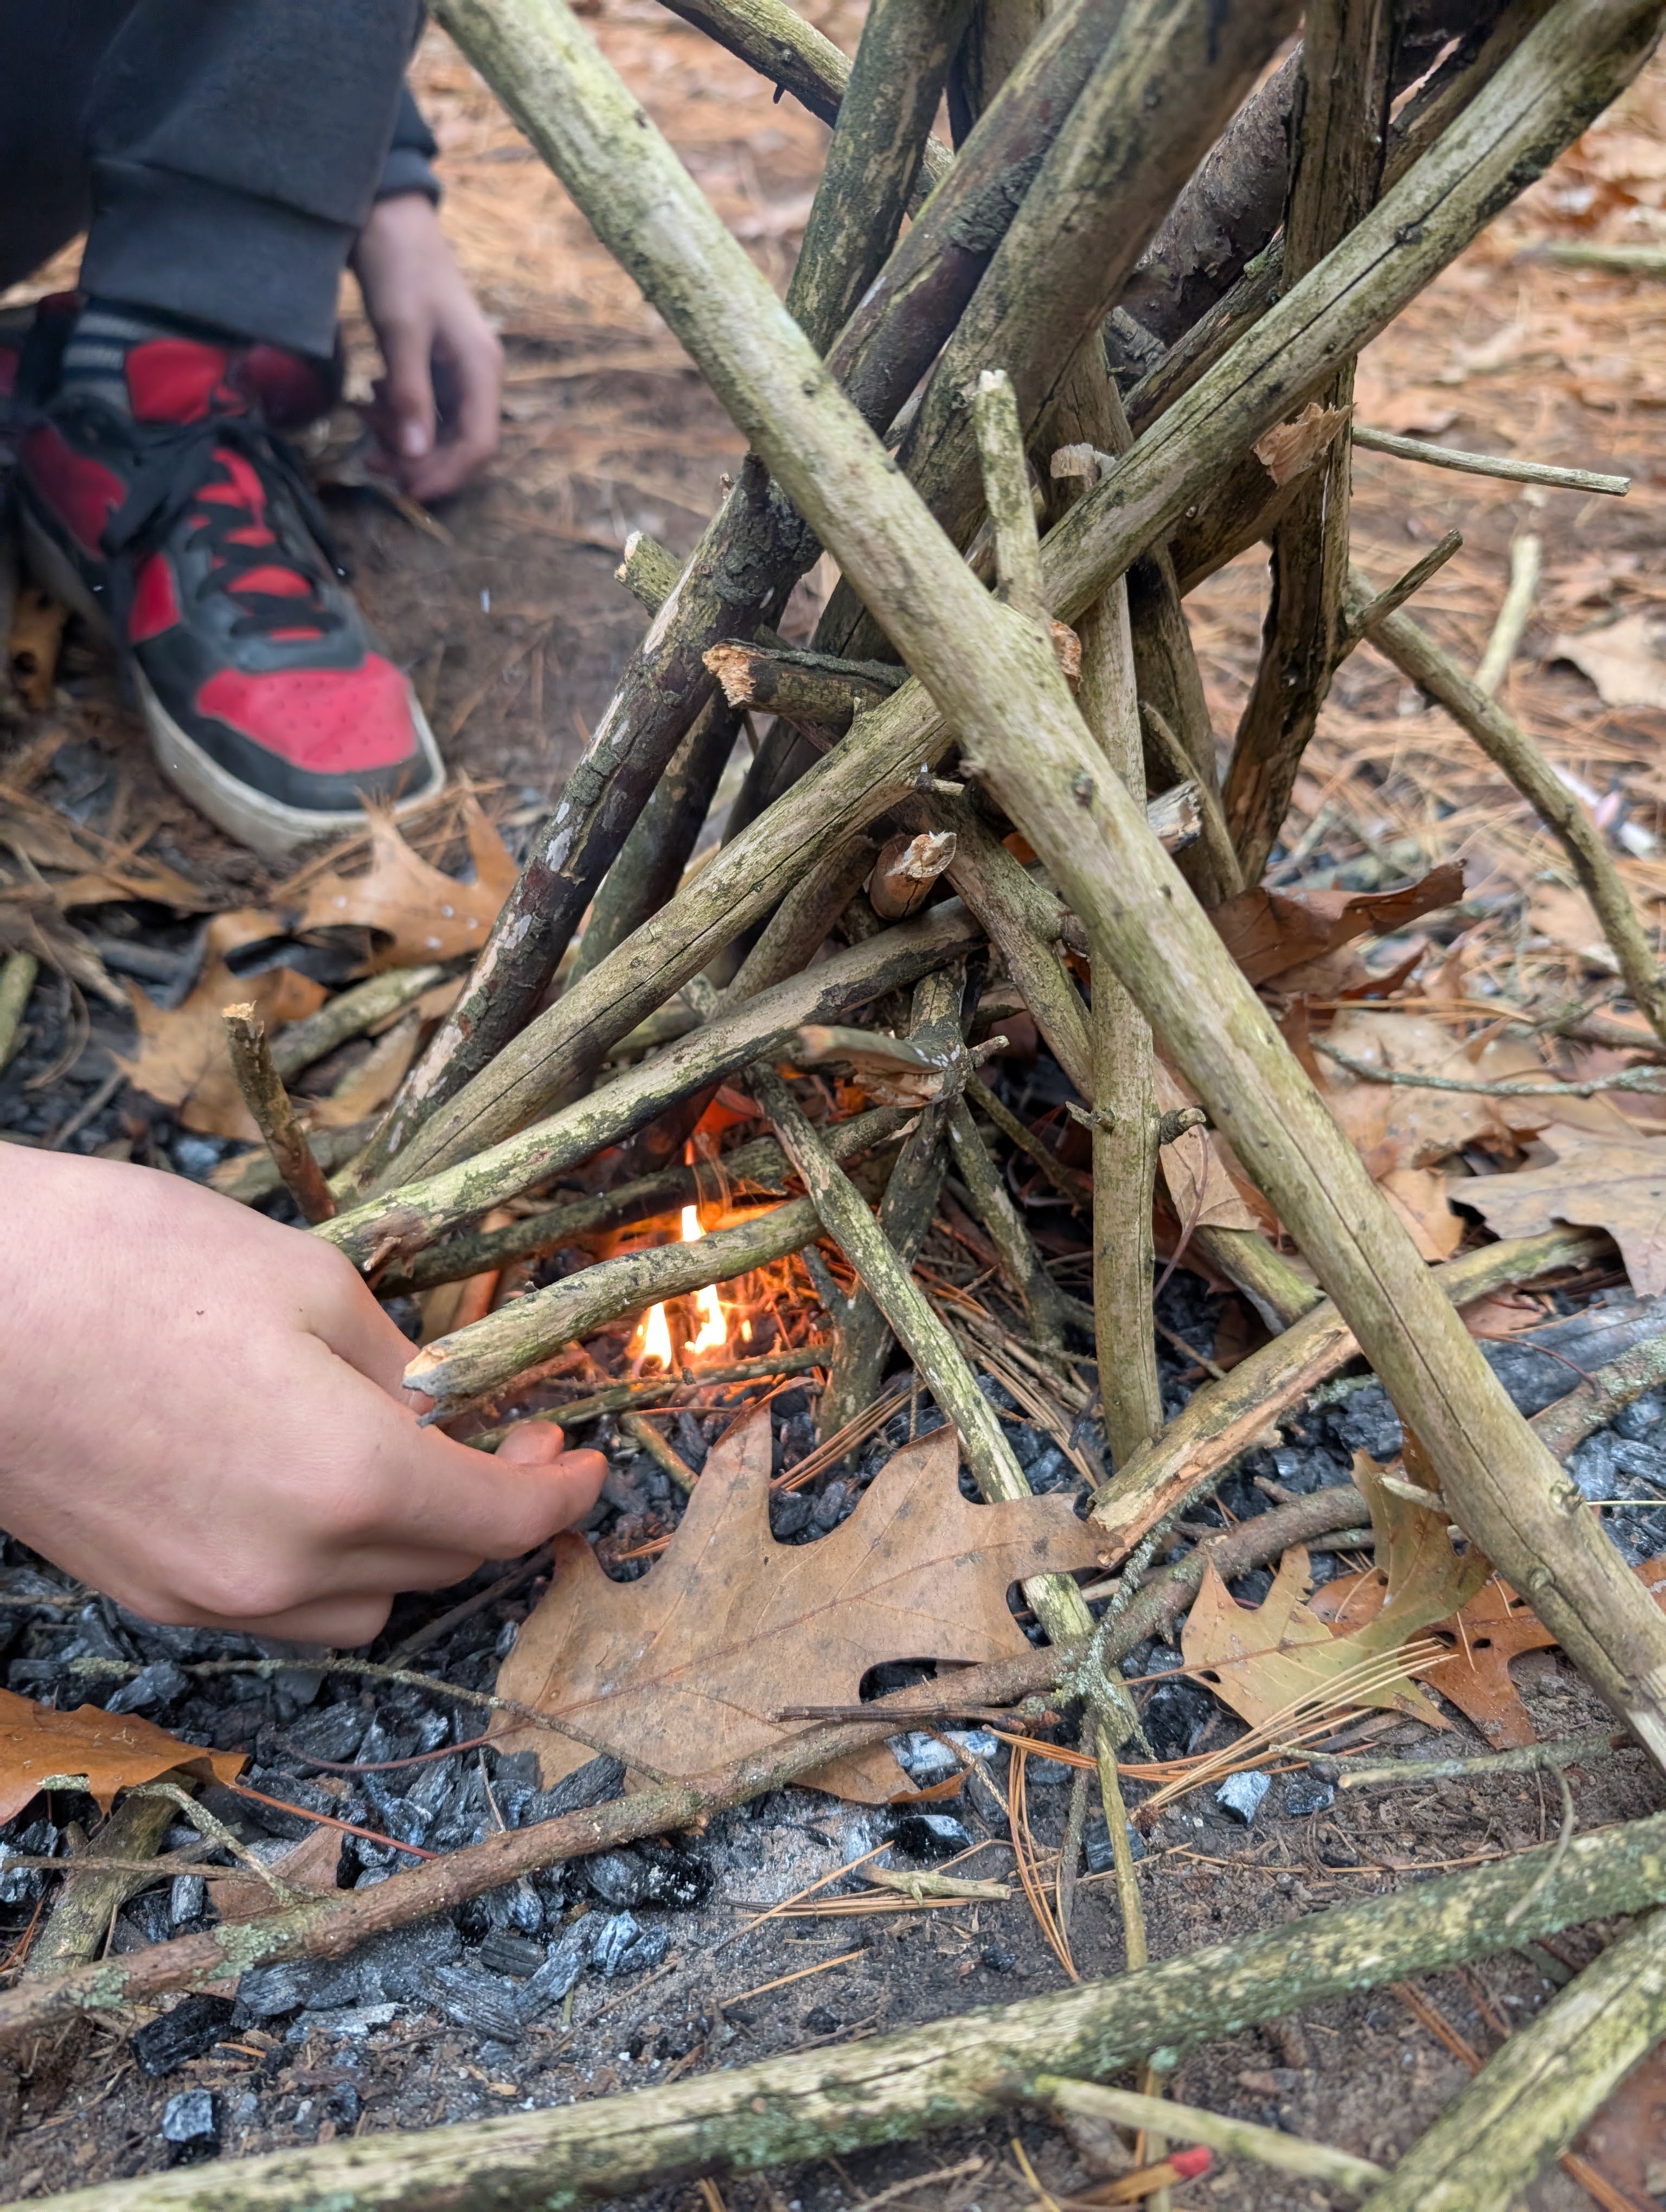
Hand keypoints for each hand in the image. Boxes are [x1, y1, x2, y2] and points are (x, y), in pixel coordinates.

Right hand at [0, 1148, 603, 1644]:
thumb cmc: (128, 1261)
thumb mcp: (309, 1282)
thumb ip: (401, 1366)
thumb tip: (446, 1405)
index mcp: (348, 1480)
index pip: (502, 1519)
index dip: (561, 1489)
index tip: (585, 1456)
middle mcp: (286, 1568)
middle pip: (440, 1565)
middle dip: (489, 1503)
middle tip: (505, 1430)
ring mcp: (208, 1596)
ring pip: (361, 1604)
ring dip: (405, 1544)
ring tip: (405, 1457)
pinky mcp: (146, 1595)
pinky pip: (277, 1602)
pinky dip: (322, 1557)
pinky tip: (308, 1480)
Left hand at [352, 191, 503, 502]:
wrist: (388, 215)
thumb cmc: (400, 266)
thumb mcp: (401, 331)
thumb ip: (411, 395)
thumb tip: (414, 457)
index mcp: (481, 369)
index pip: (479, 445)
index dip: (446, 475)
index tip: (406, 490)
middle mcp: (478, 375)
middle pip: (460, 445)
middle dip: (418, 461)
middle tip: (371, 463)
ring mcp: (458, 370)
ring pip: (439, 430)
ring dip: (403, 438)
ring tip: (363, 422)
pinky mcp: (436, 363)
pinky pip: (424, 407)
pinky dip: (397, 414)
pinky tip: (371, 399)